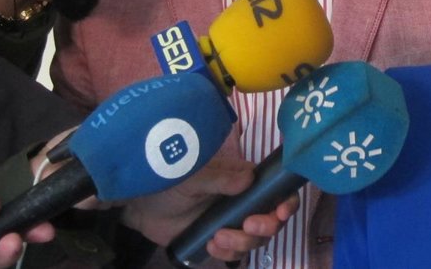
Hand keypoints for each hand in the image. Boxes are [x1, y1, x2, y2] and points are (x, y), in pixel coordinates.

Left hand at [119, 157, 298, 262]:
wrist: (143, 206)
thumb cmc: (170, 180)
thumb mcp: (194, 176)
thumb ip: (220, 179)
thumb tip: (248, 179)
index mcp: (244, 180)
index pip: (277, 190)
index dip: (286, 202)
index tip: (280, 212)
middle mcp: (245, 201)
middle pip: (273, 219)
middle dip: (264, 227)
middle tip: (246, 227)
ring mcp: (233, 222)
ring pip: (256, 239)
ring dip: (242, 243)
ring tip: (217, 238)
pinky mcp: (220, 239)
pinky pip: (235, 252)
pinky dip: (227, 253)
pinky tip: (210, 245)